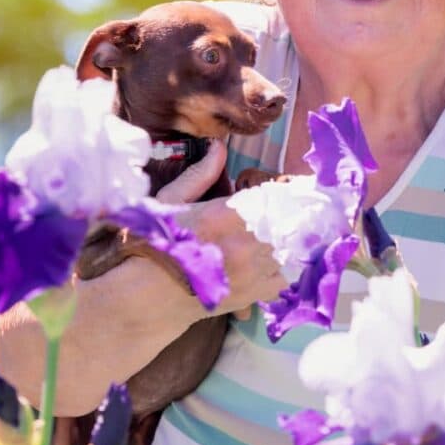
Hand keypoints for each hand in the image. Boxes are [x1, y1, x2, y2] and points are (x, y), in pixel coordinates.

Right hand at [156, 140, 285, 316]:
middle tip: (297, 207)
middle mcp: (242, 245)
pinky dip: (284, 266)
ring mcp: (250, 274)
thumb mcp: (169, 203)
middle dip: (290, 213)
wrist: (146, 297)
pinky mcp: (252, 295)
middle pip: (288, 223)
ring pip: (290, 250)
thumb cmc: (155, 246)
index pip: (272, 196)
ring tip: (289, 231)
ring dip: (290, 239)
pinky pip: (285, 278)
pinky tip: (275, 258)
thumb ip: (199, 175)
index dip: (282, 190)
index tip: (287, 187)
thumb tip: (219, 147)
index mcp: (222, 216)